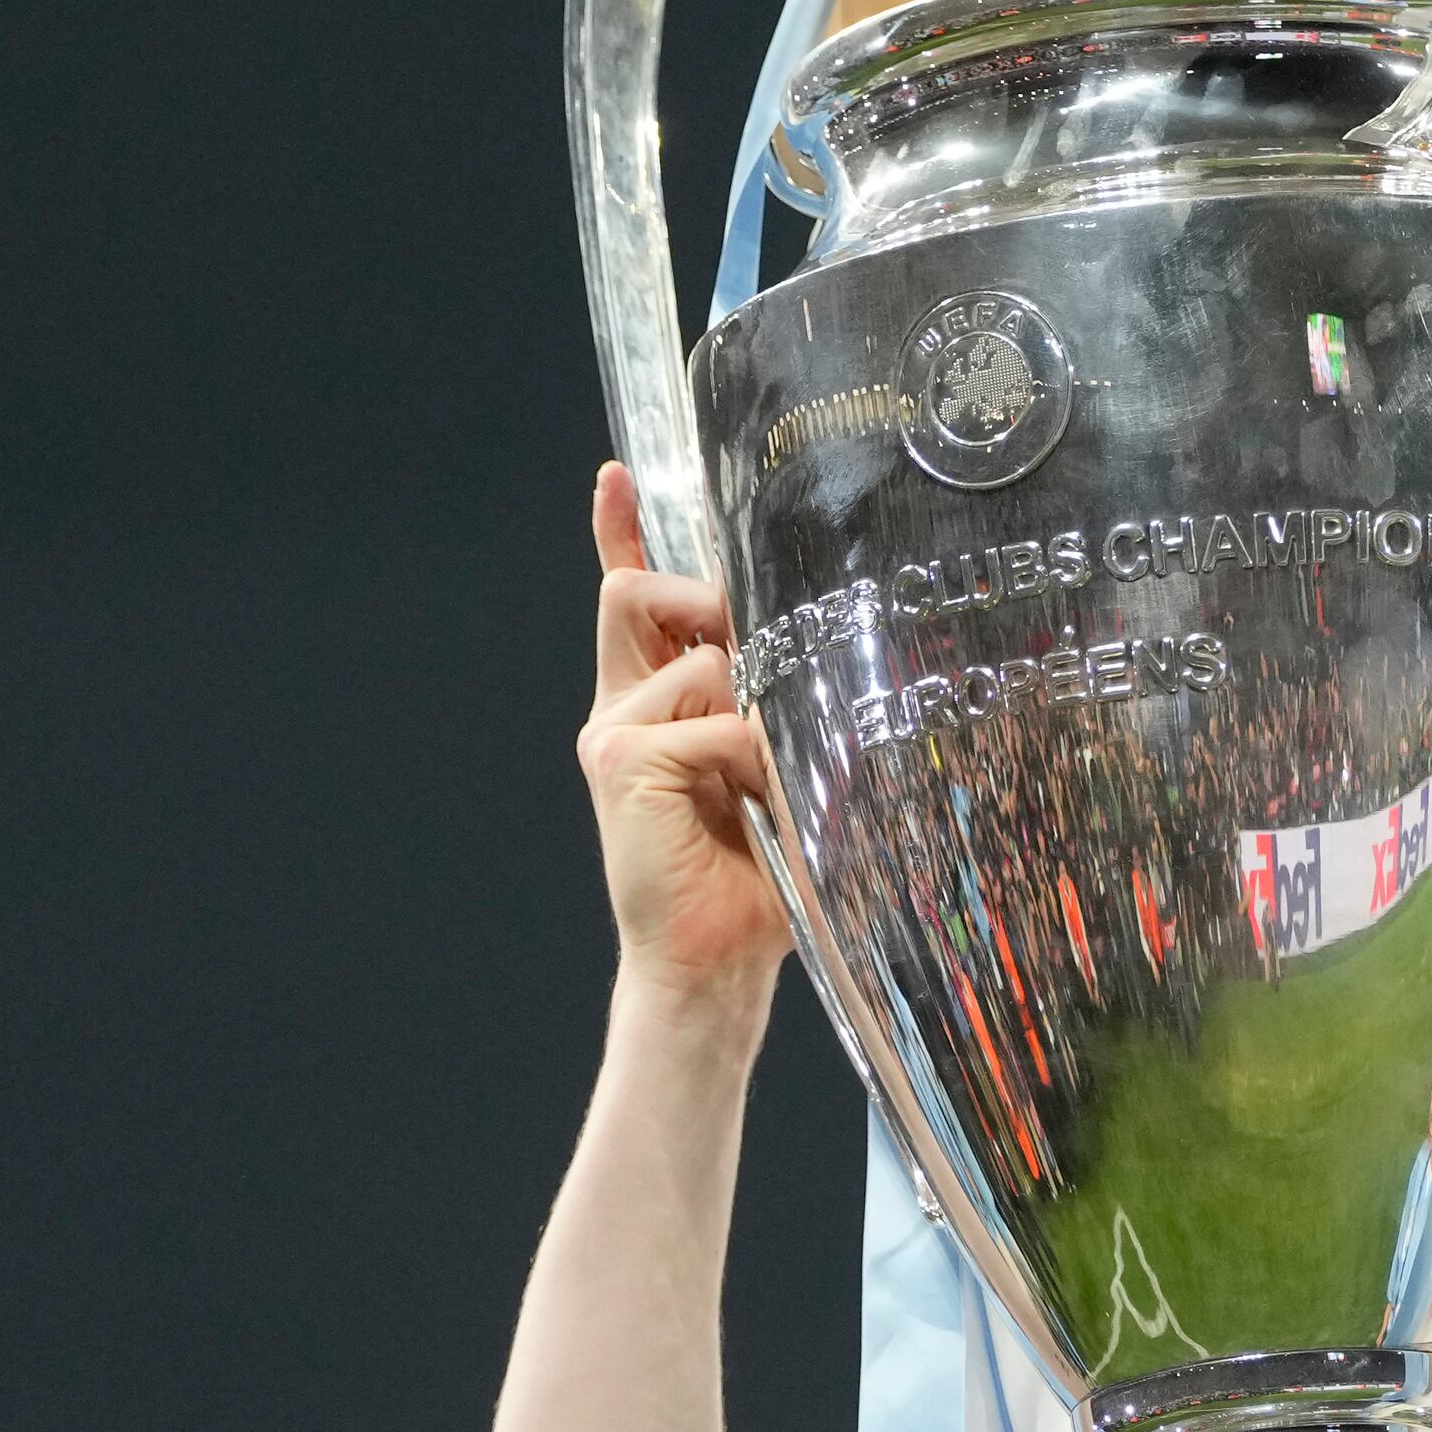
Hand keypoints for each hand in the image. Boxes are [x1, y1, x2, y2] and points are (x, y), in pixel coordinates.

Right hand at [580, 463, 791, 993]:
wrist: (714, 957)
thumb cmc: (756, 873)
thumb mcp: (779, 769)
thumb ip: (777, 707)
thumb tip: (819, 647)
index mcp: (653, 701)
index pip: (630, 598)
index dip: (620, 530)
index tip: (615, 473)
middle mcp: (620, 705)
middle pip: (646, 592)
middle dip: (710, 605)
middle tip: (756, 660)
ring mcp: (612, 728)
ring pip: (702, 659)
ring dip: (756, 712)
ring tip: (762, 783)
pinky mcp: (620, 757)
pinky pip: (712, 718)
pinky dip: (749, 759)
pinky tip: (743, 806)